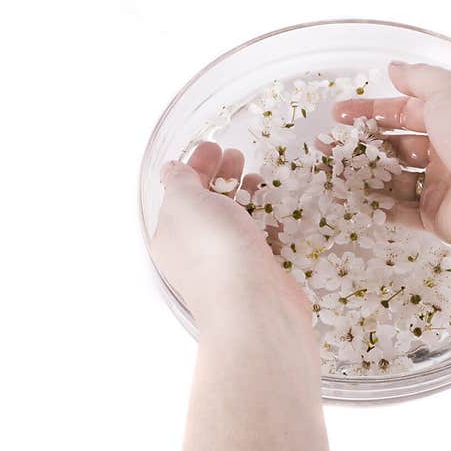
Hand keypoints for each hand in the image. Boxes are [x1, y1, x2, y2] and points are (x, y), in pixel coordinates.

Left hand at [150, 142, 310, 325]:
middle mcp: (196, 250)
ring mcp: (229, 262)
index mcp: (172, 233)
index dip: (196, 165)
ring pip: (236, 221)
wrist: (254, 305)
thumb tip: (172, 170)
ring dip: (247, 196)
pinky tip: (278, 209)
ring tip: (260, 178)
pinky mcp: (258, 273)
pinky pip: (261, 240)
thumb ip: (179, 180)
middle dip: (223, 177)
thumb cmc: (215, 248)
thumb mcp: (185, 201)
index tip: (216, 145)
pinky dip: (268, 222)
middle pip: (208, 204)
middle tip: (239, 155)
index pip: (180, 191)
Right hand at [333, 62, 450, 246]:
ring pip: (394, 178)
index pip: (406, 110)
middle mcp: (449, 149)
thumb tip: (395, 67)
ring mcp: (443, 184)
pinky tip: (349, 198)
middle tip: (328, 146)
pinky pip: (401, 209)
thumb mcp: (448, 89)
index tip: (340, 114)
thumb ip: (419, 77)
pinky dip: (377, 204)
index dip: (372, 110)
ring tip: (331, 173)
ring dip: (363, 174)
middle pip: (397, 144)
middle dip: (361, 144)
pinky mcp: (436, 216)